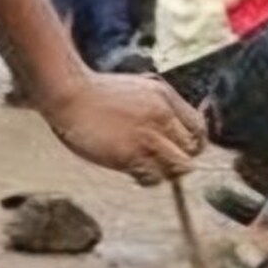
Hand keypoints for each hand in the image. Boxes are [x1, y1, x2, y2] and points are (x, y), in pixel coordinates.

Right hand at [41, 72, 207, 185]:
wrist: (69, 94)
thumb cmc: (101, 93)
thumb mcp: (141, 87)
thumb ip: (164, 106)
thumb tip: (179, 129)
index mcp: (166, 98)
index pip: (198, 128)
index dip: (194, 142)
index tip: (183, 149)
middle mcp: (162, 117)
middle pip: (191, 150)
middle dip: (182, 158)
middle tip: (166, 162)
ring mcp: (147, 137)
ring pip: (178, 168)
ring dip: (167, 172)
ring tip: (151, 168)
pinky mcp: (129, 155)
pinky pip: (153, 177)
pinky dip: (148, 179)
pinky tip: (136, 173)